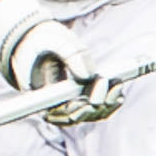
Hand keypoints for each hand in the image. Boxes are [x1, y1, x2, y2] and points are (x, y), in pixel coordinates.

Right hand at [0, 0, 123, 125]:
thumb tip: (89, 75)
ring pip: (88, 114)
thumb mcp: (52, 40)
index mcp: (38, 94)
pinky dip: (108, 102)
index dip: (76, 111)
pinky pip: (94, 108)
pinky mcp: (78, 97)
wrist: (36, 39)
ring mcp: (65, 103)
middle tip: (108, 84)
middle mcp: (51, 104)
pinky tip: (118, 92)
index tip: (90, 102)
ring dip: (106, 104)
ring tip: (117, 85)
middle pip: (76, 116)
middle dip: (96, 105)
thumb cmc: (39, 40)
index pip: (57, 113)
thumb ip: (71, 55)